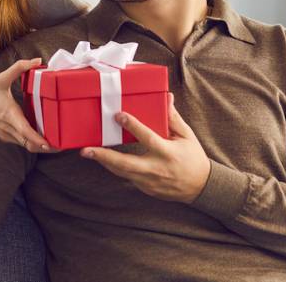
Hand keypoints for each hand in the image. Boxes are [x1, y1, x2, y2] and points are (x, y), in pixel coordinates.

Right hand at [0, 58, 55, 152]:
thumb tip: (37, 60)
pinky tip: (38, 135)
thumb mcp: (1, 79)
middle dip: (46, 147)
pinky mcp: (2, 136)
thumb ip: (20, 67)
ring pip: (25, 145)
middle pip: (30, 144)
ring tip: (54, 141)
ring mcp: (5, 135)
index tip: (52, 145)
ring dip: (38, 145)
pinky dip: (29, 141)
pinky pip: (19, 142)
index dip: (40, 141)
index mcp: (10, 115)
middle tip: (61, 145)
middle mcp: (8, 129)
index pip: (27, 133)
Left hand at [80, 92, 210, 202]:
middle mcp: (157, 169)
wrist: (200, 187)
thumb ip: (173, 118)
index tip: (118, 115)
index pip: (148, 138)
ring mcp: (150, 182)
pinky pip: (127, 177)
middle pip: (126, 164)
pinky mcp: (145, 188)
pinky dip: (116, 167)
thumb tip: (166, 97)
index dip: (133, 126)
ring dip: (104, 162)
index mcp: (168, 152)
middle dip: (105, 156)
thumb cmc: (193, 157)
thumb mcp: (186, 135)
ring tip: (88, 152)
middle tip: (86, 150)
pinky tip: (104, 159)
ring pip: (122, 172)